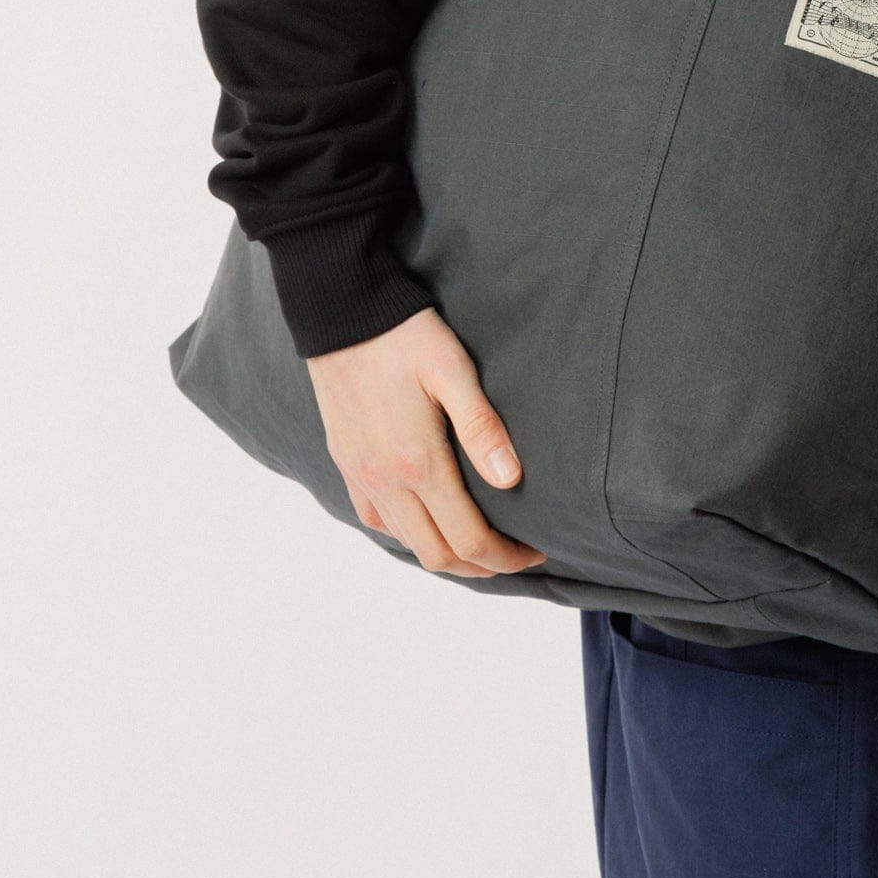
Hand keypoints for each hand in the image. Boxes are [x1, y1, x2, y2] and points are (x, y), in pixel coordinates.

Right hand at [307, 306, 547, 578]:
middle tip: (516, 555)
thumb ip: (481, 426)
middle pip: (437, 555)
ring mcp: (360, 476)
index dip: (505, 556)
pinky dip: (409, 535)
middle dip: (481, 566)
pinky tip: (429, 520)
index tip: (536, 552)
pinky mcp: (346, 464)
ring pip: (406, 543)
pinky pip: (377, 521)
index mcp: (417, 464)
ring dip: (446, 554)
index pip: (468, 538)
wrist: (341, 312)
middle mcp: (385, 482)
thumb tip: (511, 479)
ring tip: (481, 544)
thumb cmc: (405, 335)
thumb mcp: (452, 370)